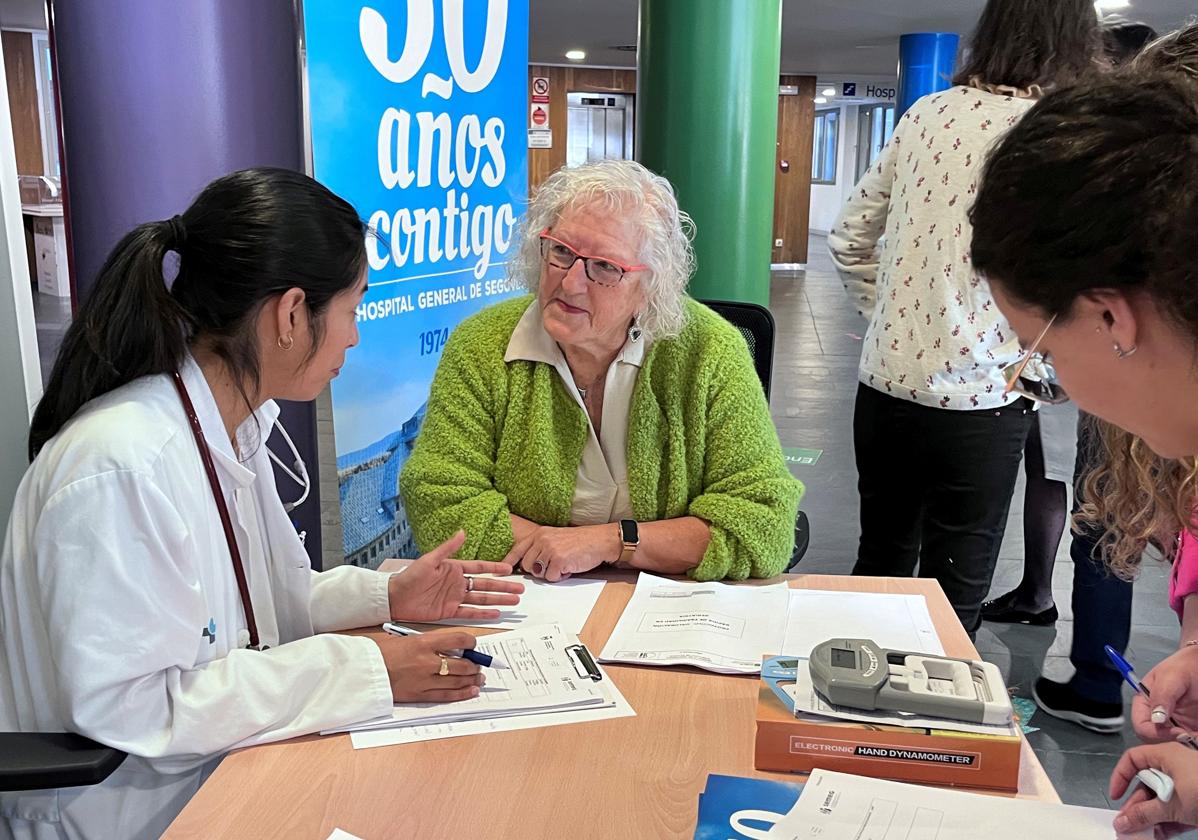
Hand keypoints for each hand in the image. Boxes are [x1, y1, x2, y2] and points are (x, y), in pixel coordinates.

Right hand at [375, 630, 484, 702]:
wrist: (363, 671)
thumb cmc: (381, 652)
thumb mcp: (405, 639)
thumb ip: (427, 643)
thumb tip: (448, 648)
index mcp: (423, 643)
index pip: (457, 639)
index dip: (470, 642)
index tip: (473, 645)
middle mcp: (426, 661)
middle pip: (461, 664)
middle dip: (474, 665)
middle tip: (478, 665)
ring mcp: (423, 680)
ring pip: (457, 681)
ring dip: (472, 680)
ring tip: (479, 679)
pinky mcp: (418, 695)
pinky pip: (445, 696)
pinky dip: (461, 694)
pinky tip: (471, 691)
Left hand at [388, 531, 523, 621]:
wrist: (394, 597)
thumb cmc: (409, 576)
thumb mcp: (429, 560)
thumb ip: (448, 548)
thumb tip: (463, 532)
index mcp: (454, 569)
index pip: (480, 568)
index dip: (495, 568)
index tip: (510, 569)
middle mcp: (457, 583)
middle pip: (486, 585)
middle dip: (503, 587)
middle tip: (520, 589)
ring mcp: (455, 598)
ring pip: (481, 599)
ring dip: (498, 600)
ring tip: (514, 601)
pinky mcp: (449, 611)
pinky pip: (470, 612)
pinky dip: (483, 613)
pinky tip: (496, 613)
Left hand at [502, 523, 620, 581]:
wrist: (600, 540)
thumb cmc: (580, 541)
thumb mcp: (555, 538)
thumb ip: (540, 547)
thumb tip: (526, 564)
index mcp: (540, 533)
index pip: (518, 549)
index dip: (508, 561)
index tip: (500, 571)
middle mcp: (542, 540)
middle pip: (526, 565)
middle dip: (538, 570)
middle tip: (553, 565)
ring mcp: (550, 549)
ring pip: (538, 573)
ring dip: (551, 573)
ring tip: (563, 564)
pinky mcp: (558, 560)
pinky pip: (551, 577)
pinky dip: (561, 576)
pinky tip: (570, 566)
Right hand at [1110, 742, 1197, 836]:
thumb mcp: (1172, 805)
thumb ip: (1144, 814)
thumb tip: (1121, 822)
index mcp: (1166, 756)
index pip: (1133, 759)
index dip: (1121, 777)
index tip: (1116, 798)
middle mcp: (1176, 768)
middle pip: (1147, 785)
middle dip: (1137, 807)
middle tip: (1129, 826)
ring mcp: (1189, 786)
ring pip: (1162, 801)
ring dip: (1151, 819)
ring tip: (1143, 835)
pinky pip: (1177, 812)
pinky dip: (1168, 824)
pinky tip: (1159, 836)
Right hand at [1133, 645, 1197, 742]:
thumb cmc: (1187, 665)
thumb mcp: (1172, 676)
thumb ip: (1162, 696)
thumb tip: (1156, 718)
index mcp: (1145, 701)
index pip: (1141, 726)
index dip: (1155, 733)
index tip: (1176, 732)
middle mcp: (1157, 714)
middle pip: (1155, 739)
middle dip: (1171, 740)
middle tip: (1189, 735)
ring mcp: (1174, 722)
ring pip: (1171, 743)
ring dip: (1184, 743)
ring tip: (1196, 734)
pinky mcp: (1189, 727)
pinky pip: (1187, 741)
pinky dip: (1194, 741)